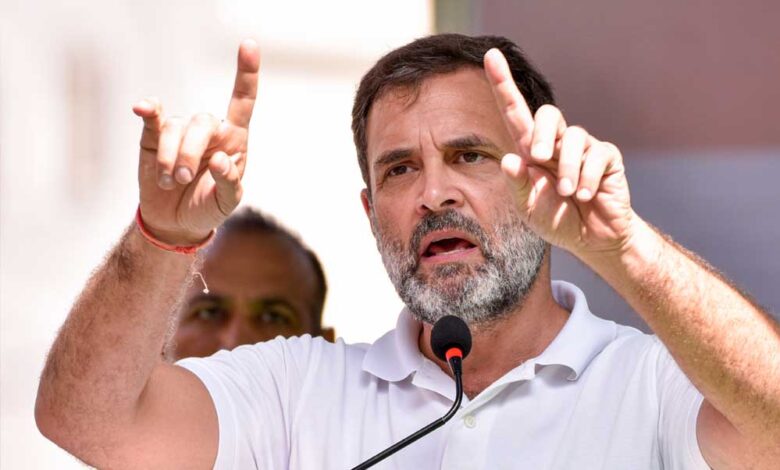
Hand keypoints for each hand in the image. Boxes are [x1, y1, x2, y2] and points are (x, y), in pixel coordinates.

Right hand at [132, 39, 259, 244]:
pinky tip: (142, 108)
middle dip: (192, 151)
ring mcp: (180, 132)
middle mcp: (208, 130)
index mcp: (233, 140)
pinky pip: (153, 118)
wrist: (176, 222)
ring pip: (175, 129)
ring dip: (172, 158)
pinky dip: (148, 110)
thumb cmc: (208, 207)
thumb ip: (229, 181)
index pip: (242, 101)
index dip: (246, 74)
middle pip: (202, 121)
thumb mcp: (227, 202)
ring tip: (172, 183)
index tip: (249, 45)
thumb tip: (221, 160)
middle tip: (186, 179)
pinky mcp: (154, 138)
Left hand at [484, 48, 636, 259]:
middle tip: (539, 158)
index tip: (491, 56)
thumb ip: (518, 185)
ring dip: (567, 168)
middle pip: (547, 114)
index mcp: (531, 151)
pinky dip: (587, 178)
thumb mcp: (528, 207)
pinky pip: (596, 155)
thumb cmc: (555, 219)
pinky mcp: (606, 157)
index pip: (514, 112)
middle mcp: (556, 143)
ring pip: (573, 137)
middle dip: (542, 134)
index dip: (502, 84)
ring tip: (567, 192)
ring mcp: (583, 148)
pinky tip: (586, 196)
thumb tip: (509, 158)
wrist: (591, 240)